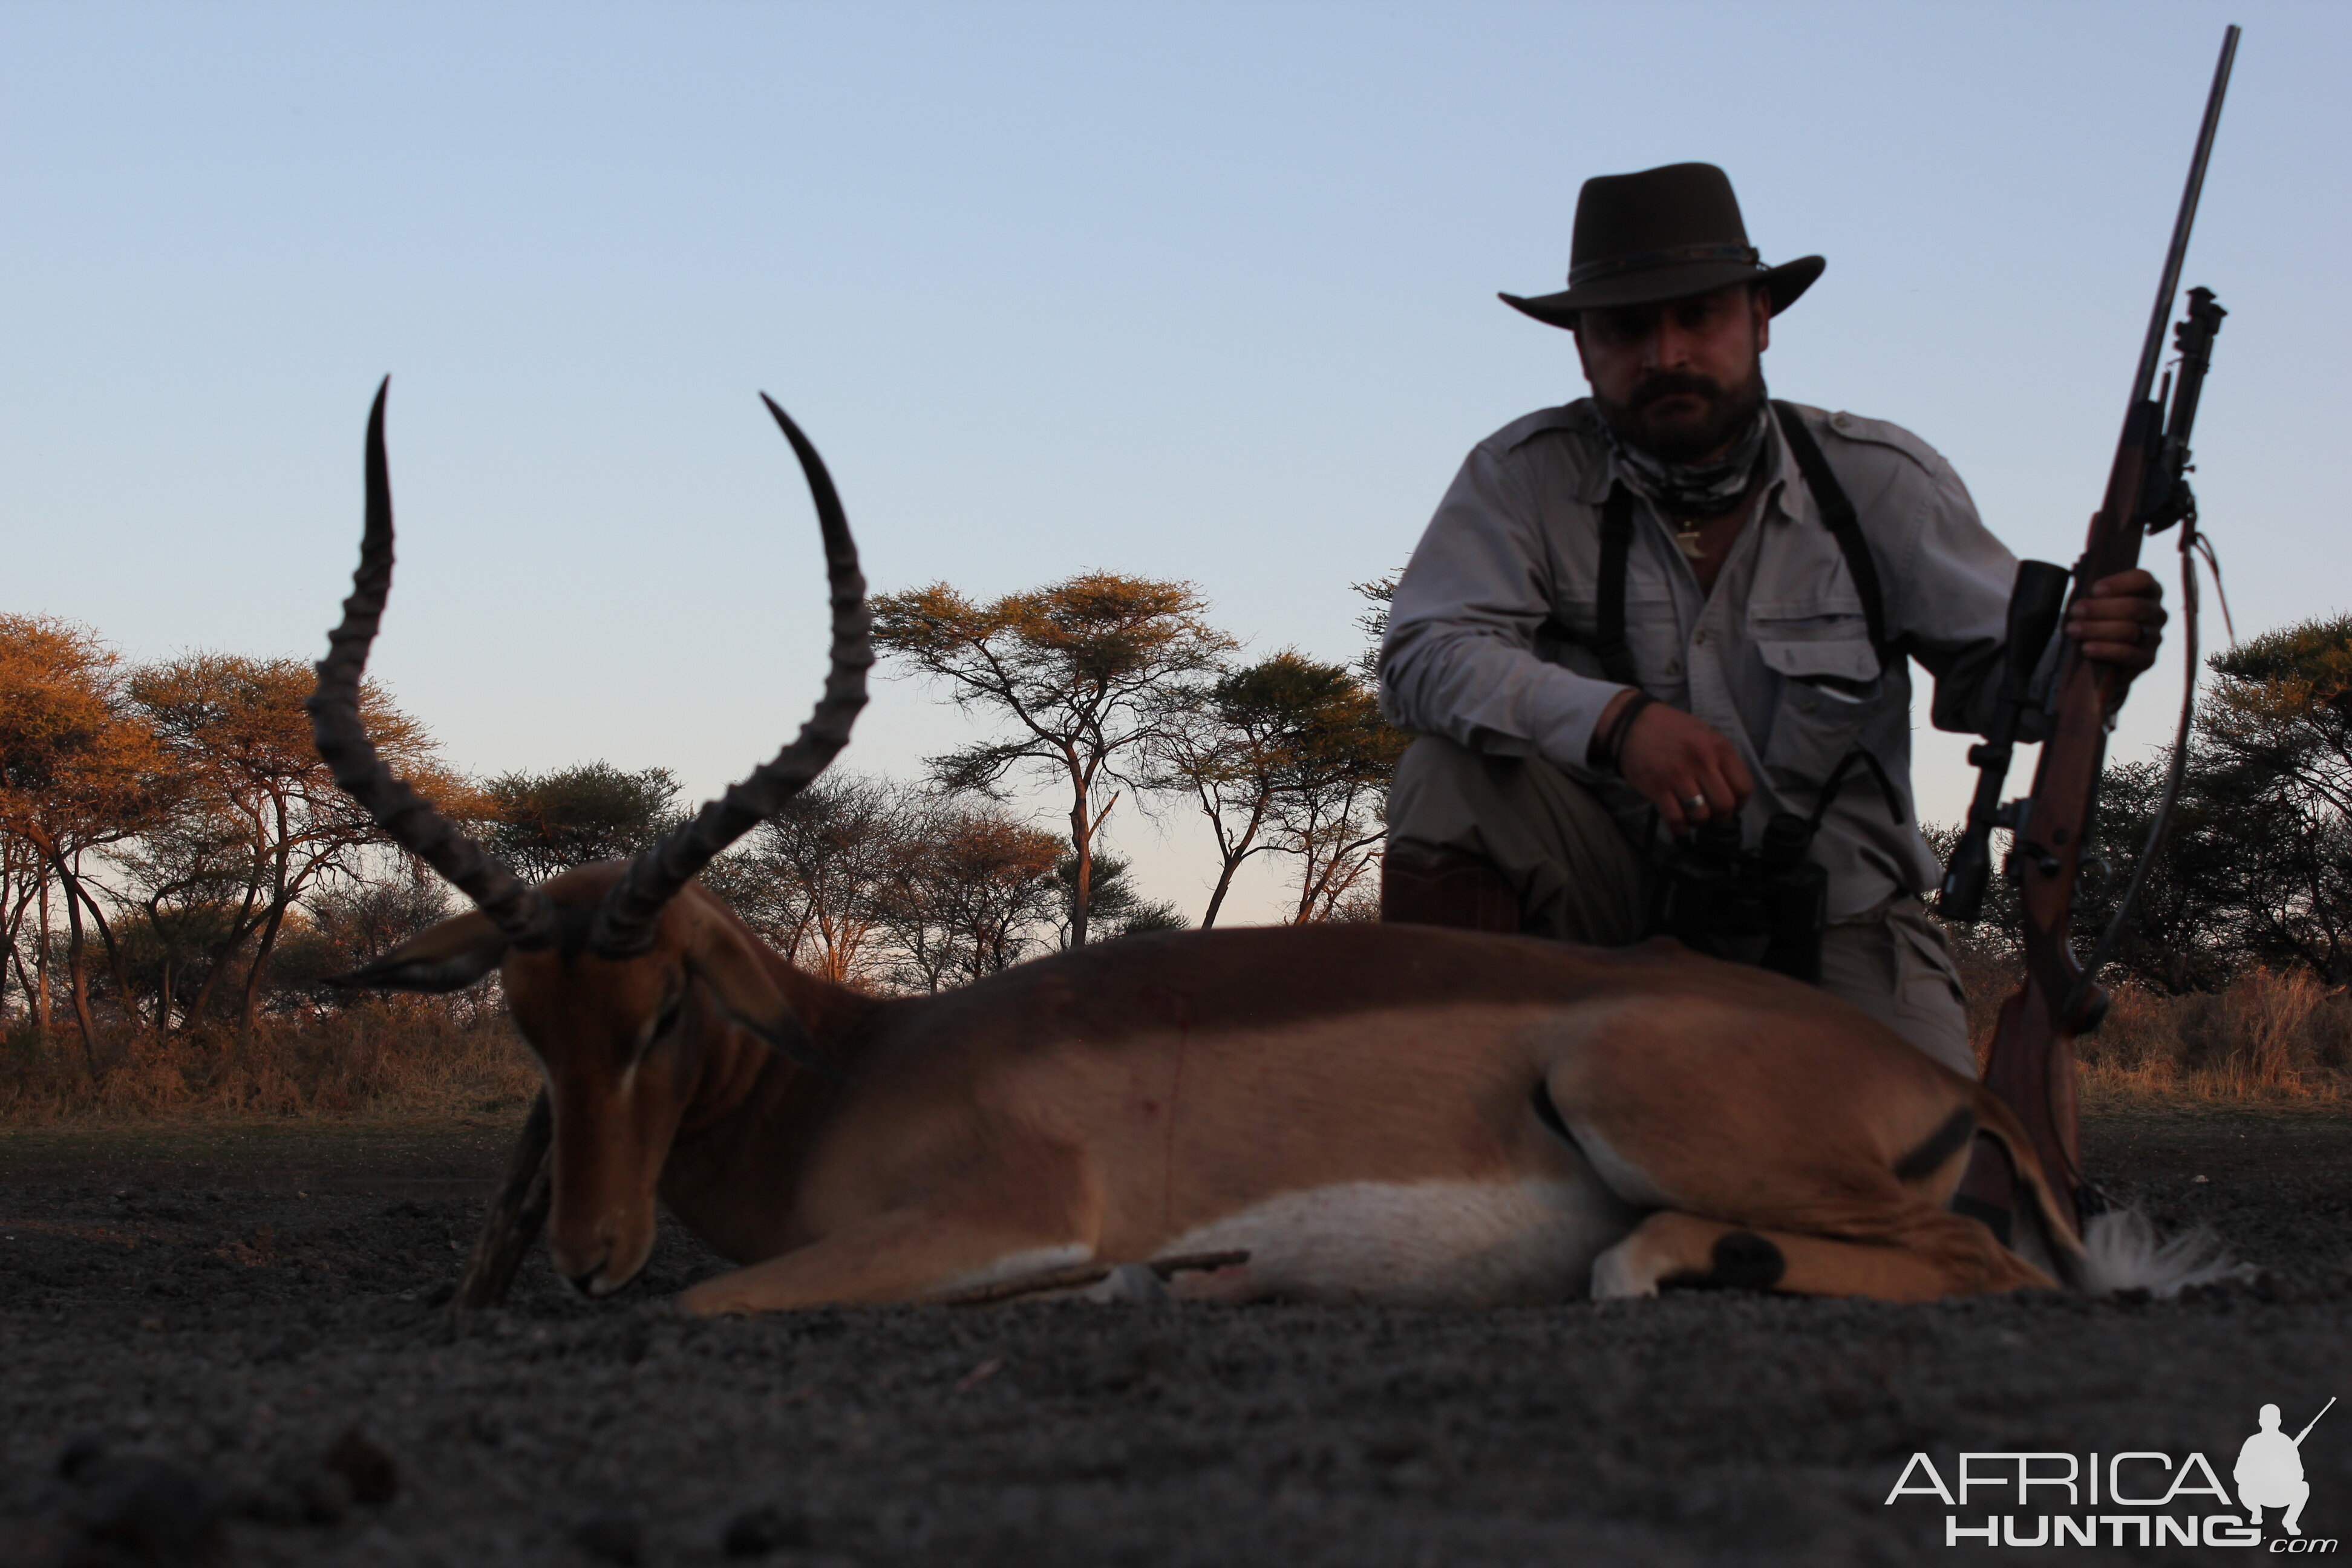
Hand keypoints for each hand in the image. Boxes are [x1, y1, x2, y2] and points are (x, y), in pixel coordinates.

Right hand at [1601, 691, 1752, 832]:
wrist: (1634, 724)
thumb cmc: (1673, 730)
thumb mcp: (1705, 734)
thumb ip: (1721, 759)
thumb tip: (1733, 792)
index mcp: (1718, 747)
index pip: (1743, 787)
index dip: (1740, 803)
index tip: (1732, 806)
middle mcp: (1701, 761)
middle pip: (1725, 805)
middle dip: (1722, 818)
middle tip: (1714, 817)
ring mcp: (1678, 775)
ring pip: (1701, 815)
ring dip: (1700, 822)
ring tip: (1695, 817)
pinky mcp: (1657, 788)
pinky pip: (1676, 819)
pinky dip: (1680, 829)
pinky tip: (1680, 825)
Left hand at [2067, 569, 2165, 679]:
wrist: (2103, 659)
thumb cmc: (2097, 620)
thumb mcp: (2097, 603)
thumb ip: (2094, 596)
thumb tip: (2079, 590)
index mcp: (2149, 592)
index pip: (2143, 580)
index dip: (2119, 583)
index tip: (2095, 590)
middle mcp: (2157, 613)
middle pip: (2134, 607)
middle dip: (2100, 609)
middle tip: (2075, 611)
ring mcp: (2155, 637)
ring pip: (2129, 630)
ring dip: (2097, 629)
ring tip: (2073, 629)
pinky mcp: (2147, 659)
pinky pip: (2128, 654)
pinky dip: (2105, 650)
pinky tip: (2087, 648)